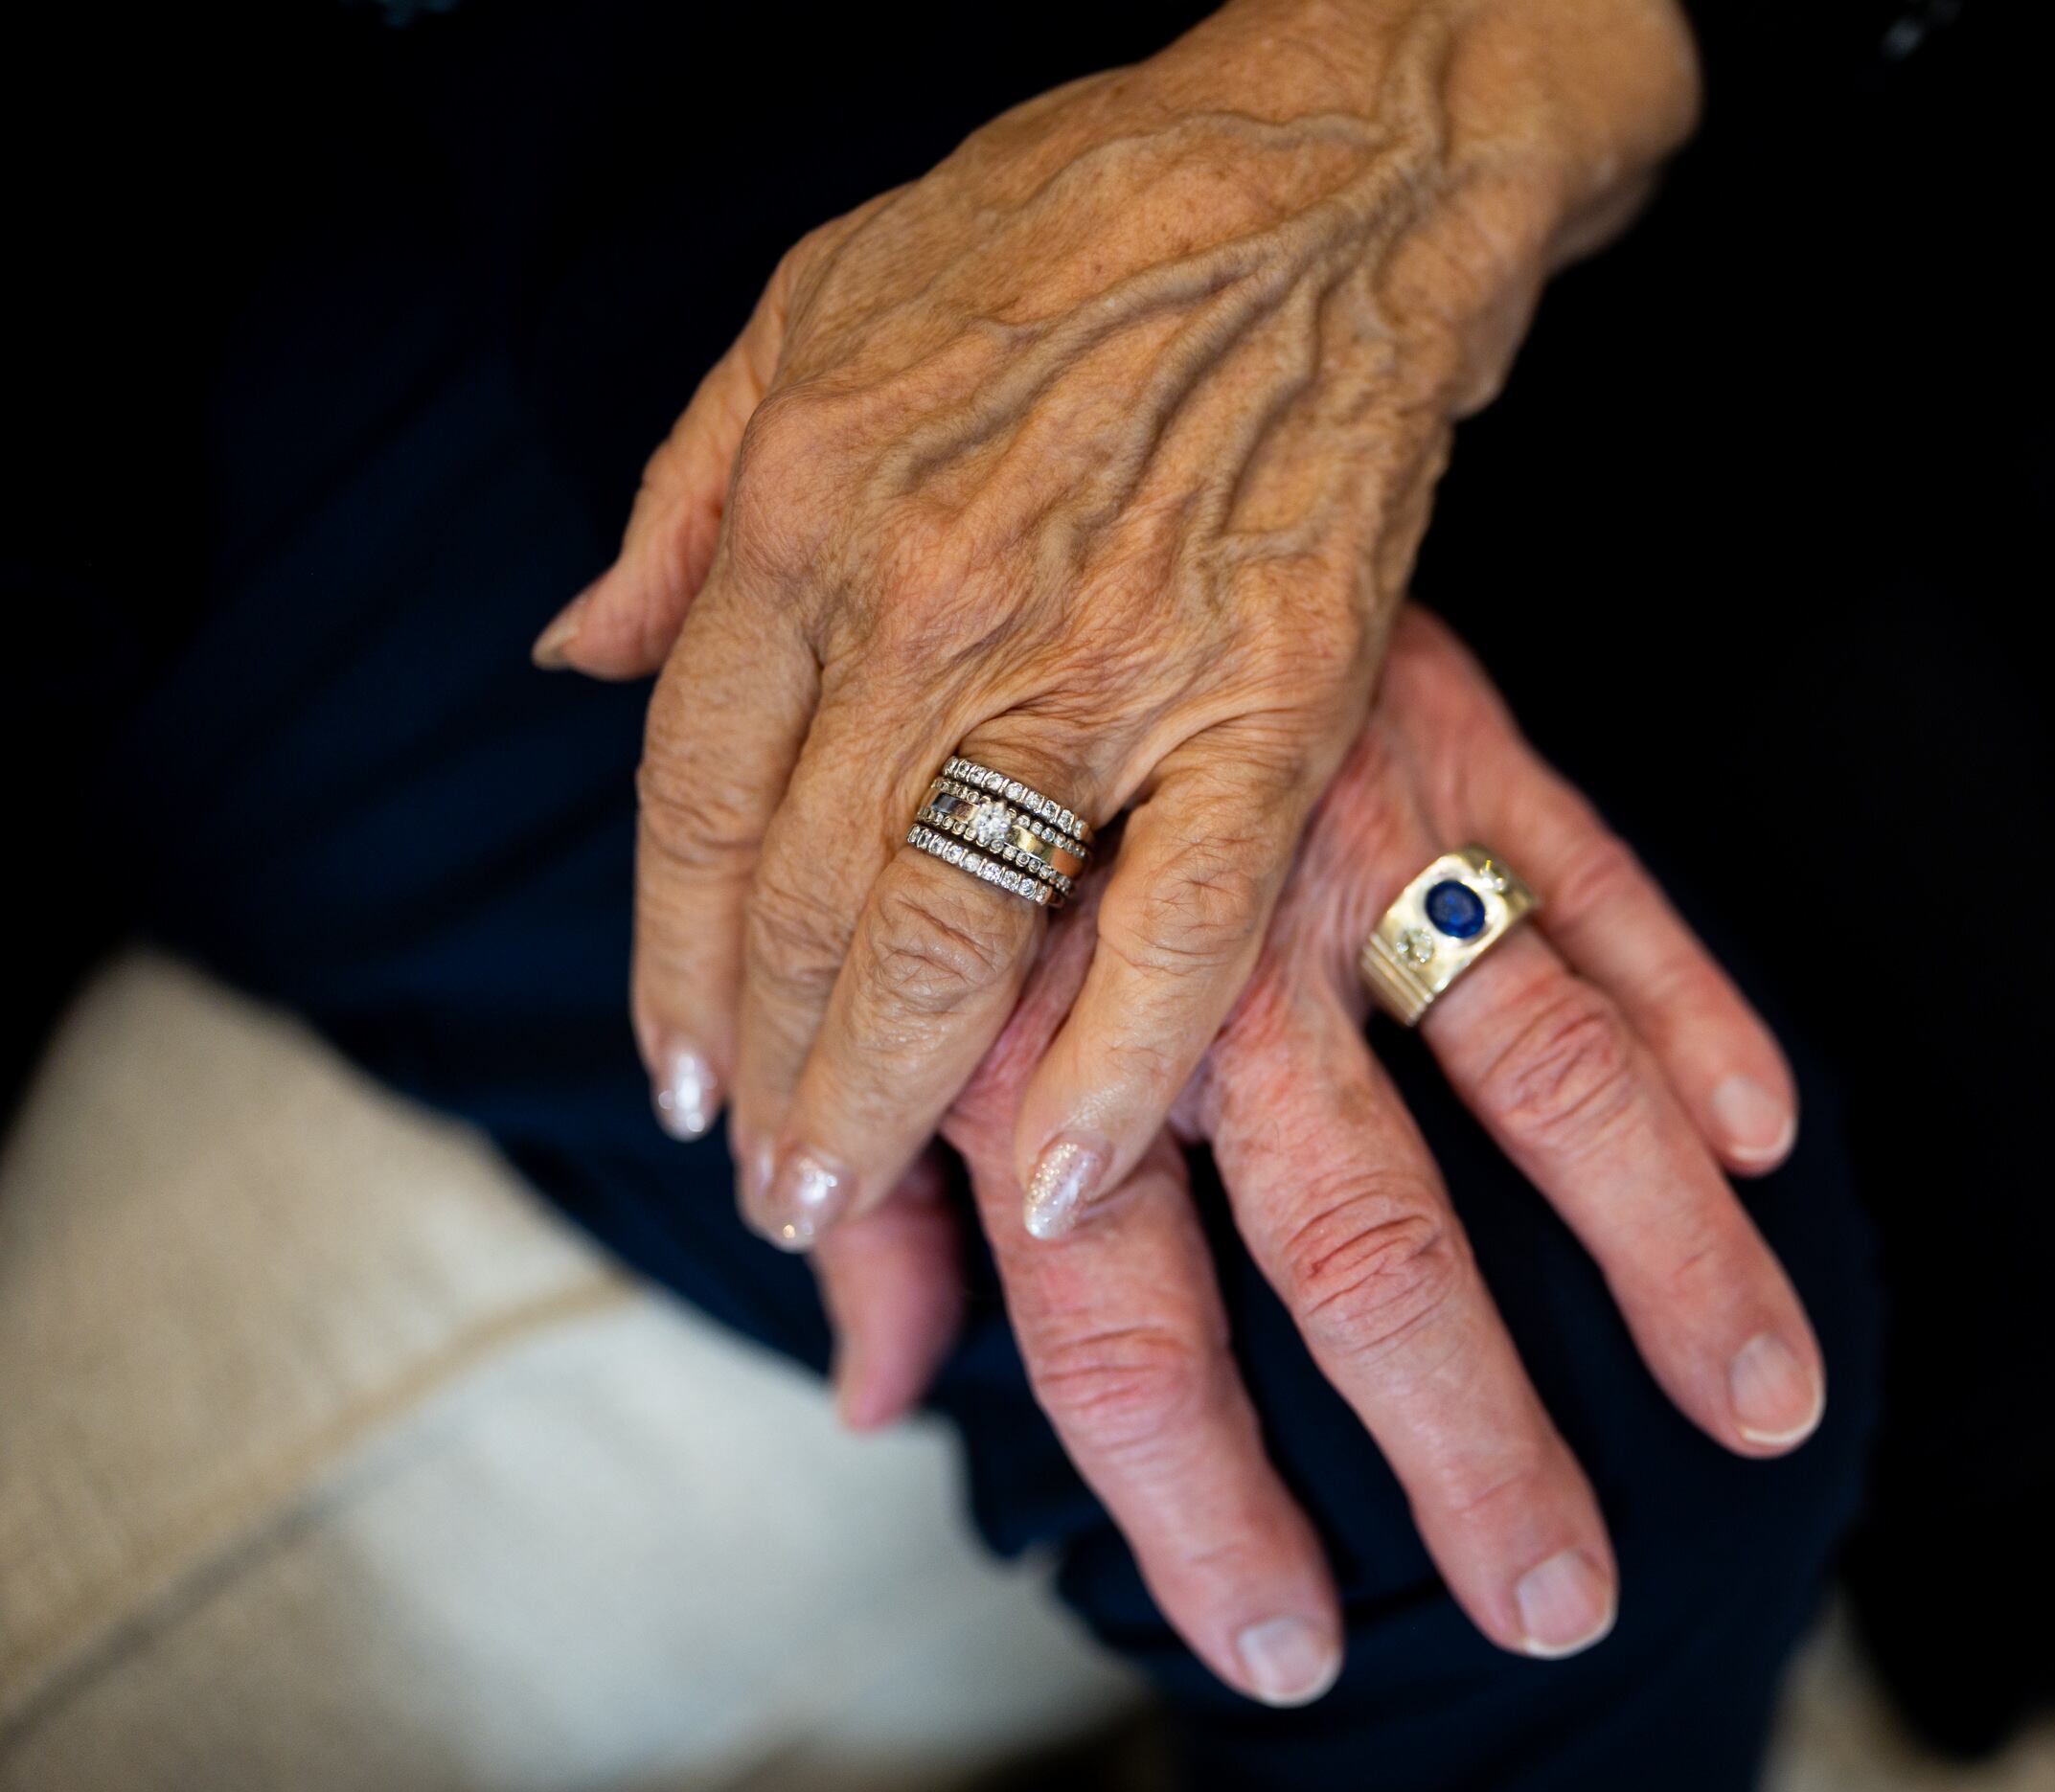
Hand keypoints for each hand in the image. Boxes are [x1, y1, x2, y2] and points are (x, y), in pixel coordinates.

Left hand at [539, 0, 1698, 1260]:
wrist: (1328, 171)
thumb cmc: (1065, 221)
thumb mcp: (808, 305)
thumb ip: (684, 501)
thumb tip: (574, 652)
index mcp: (807, 507)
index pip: (699, 796)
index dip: (677, 963)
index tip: (679, 1076)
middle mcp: (932, 601)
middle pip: (808, 897)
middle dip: (768, 1071)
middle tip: (765, 1188)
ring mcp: (1106, 661)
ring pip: (955, 933)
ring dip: (885, 1099)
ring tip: (851, 1205)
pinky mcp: (1271, 701)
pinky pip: (1180, 924)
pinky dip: (1123, 1069)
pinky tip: (1073, 1178)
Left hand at [813, 609, 1818, 1702]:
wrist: (1037, 404)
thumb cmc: (904, 730)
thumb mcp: (840, 963)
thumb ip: (876, 1198)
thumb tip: (876, 1395)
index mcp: (1034, 1037)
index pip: (1121, 1329)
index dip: (1199, 1504)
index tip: (1288, 1652)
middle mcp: (1205, 960)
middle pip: (1358, 1238)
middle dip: (1465, 1436)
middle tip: (1561, 1601)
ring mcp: (1347, 841)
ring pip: (1532, 1070)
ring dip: (1659, 1253)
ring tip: (1766, 1411)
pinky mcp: (1453, 729)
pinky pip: (1595, 872)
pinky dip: (1691, 996)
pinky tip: (1769, 1133)